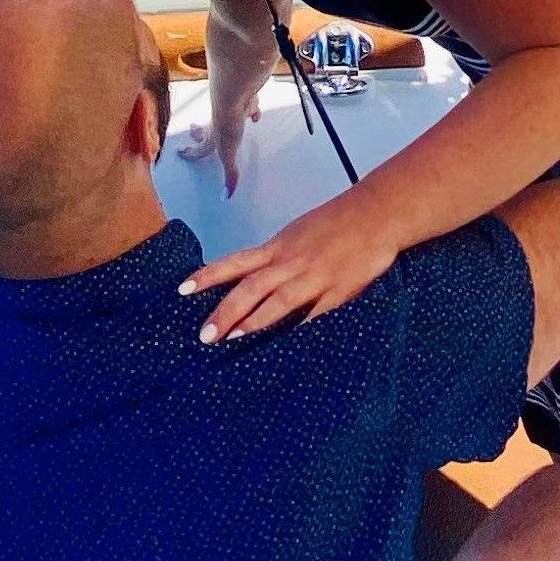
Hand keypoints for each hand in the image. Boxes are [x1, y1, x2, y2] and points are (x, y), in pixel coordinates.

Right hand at [174, 96, 252, 191]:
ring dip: (223, 120)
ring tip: (225, 122)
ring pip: (224, 117)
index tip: (182, 153)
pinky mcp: (242, 102)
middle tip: (192, 130)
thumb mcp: (229, 154)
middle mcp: (218, 124)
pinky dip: (251, 111)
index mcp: (213, 138)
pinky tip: (255, 114)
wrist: (233, 96)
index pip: (200, 149)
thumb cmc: (228, 122)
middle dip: (199, 132)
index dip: (191, 154)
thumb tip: (227, 194)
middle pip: (206, 130)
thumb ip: (230, 175)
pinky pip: (247, 108)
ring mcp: (229, 112)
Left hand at [177, 190, 404, 342]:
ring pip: (278, 301)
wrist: (377, 212)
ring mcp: (315, 276)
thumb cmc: (337, 222)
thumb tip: (251, 278)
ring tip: (233, 340)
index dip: (208, 275)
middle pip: (251, 287)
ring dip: (254, 322)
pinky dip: (300, 330)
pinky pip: (316, 315)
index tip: (182, 289)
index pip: (236, 262)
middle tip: (205, 335)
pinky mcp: (339, 291)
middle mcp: (291, 261)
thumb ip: (277, 257)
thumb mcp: (299, 234)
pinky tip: (287, 348)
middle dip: (225, 311)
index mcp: (279, 246)